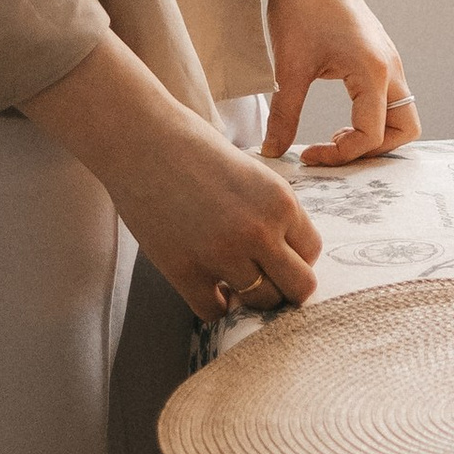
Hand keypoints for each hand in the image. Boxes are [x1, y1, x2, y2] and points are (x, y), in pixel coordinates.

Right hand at [24, 44, 320, 319]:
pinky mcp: (184, 270)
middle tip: (264, 277)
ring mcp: (222, 254)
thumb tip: (284, 254)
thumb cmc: (194, 149)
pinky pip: (214, 311)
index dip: (296, 256)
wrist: (140, 142)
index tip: (278, 254)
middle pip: (299, 286)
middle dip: (285, 285)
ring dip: (251, 296)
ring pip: (261, 303)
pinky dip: (215, 304)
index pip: (312, 251)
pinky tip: (208, 286)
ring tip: (234, 280)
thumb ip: (271, 212)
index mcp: (280, 201)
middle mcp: (258, 231)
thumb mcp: (252, 174)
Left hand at [263, 0, 417, 167]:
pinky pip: (388, 98)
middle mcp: (390, 67)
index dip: (340, 155)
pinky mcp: (377, 55)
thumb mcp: (289, 68)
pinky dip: (370, 116)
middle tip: (334, 150)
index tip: (307, 154)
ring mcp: (387, 60)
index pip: (372, 135)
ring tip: (335, 135)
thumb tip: (274, 153)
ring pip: (399, 113)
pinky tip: (338, 116)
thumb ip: (284, 116)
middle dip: (373, 150)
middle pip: (405, 129)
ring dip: (373, 133)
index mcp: (373, 71)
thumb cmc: (301, 7)